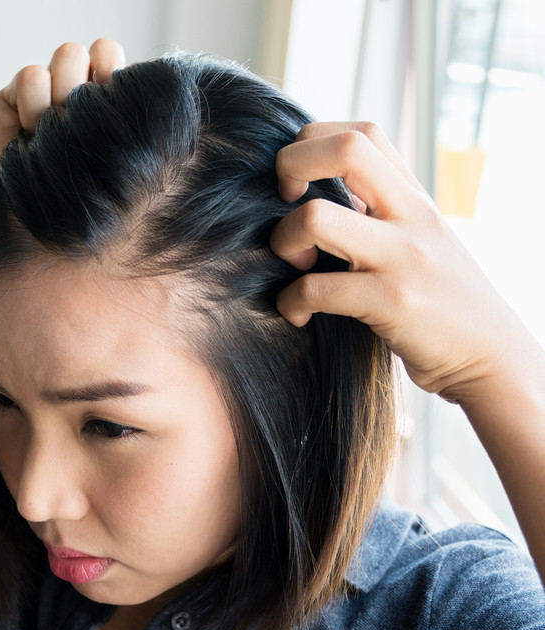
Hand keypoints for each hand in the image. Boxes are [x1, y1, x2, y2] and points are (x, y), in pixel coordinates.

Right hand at [0, 39, 126, 223]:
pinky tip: (12, 163)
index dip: (108, 62)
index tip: (112, 86)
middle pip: (70, 56)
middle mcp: (54, 93)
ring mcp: (19, 100)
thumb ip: (104, 145)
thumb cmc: (49, 205)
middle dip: (73, 89)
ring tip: (37, 148)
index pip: (104, 56)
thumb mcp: (84, 176)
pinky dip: (11, 143)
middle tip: (69, 128)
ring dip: (39, 115)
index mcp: (88, 102)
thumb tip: (127, 125)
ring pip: (34, 76)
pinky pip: (4, 113)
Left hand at [269, 121, 537, 402]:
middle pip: (344, 149)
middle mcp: (412, 215)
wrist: (488, 357)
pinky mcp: (393, 302)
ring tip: (294, 266)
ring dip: (283, 241)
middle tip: (282, 204)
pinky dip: (290, 301)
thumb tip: (310, 191)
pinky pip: (316, 288)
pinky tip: (296, 312)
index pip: (360, 131)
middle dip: (290, 166)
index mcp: (412, 196)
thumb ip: (377, 210)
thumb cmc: (438, 299)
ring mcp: (404, 257)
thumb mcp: (417, 238)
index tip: (295, 184)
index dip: (312, 144)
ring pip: (315, 217)